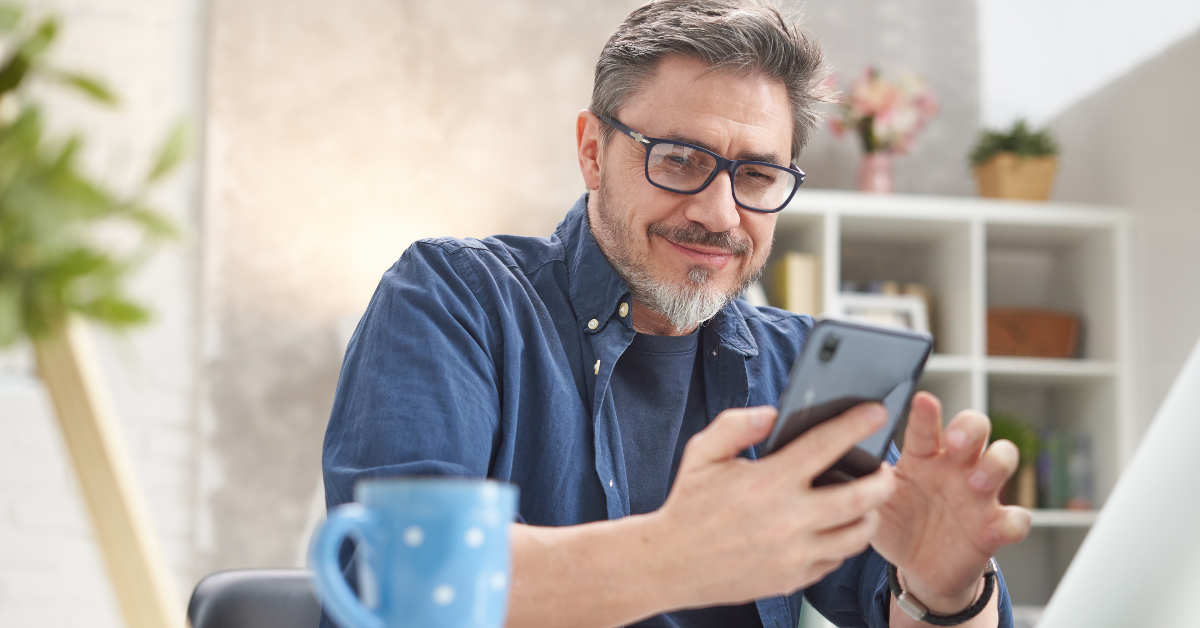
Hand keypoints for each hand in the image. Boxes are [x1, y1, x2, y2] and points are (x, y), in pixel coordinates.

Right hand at [648, 403, 896, 608]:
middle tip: (884, 468)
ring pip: (857, 534)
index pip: (824, 447)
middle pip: (860, 498)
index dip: (855, 425)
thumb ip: (736, 426)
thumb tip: (772, 413)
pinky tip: (837, 526)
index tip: (875, 412)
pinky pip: (836, 559)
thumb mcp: (702, 454)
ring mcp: (793, 553)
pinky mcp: (794, 578)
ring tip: (867, 500)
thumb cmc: (689, 504)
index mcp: (767, 482)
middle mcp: (787, 519)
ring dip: (870, 513)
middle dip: (883, 479)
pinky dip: (844, 541)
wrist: (671, 563)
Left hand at [871, 392, 1031, 613]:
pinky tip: (996, 527)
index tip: (923, 400)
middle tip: (954, 441)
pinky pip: (1017, 518)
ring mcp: (979, 494)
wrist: (918, 568)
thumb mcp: (875, 503)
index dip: (926, 413)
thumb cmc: (896, 524)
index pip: (926, 427)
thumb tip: (845, 458)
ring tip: (976, 482)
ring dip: (994, 465)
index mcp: (922, 457)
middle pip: (975, 427)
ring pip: (1002, 459)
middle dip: (969, 427)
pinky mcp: (995, 526)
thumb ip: (865, 482)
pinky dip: (1013, 521)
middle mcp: (955, 467)